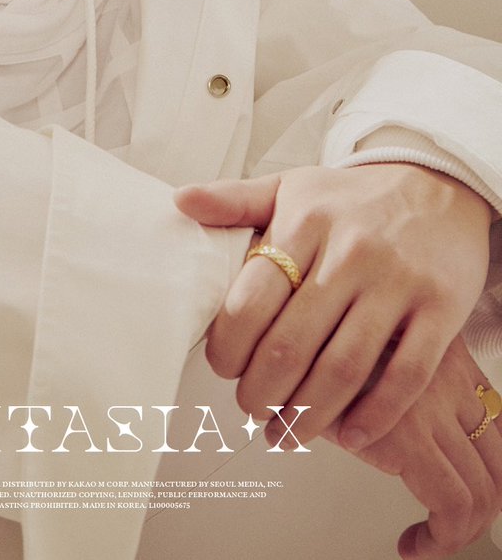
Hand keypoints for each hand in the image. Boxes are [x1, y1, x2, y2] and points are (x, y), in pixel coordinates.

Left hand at [174, 164, 490, 449]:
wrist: (438, 187)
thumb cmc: (352, 198)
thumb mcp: (291, 187)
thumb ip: (235, 200)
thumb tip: (181, 201)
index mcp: (305, 222)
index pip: (251, 300)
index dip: (228, 348)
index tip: (222, 369)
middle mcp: (350, 252)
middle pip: (291, 345)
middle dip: (261, 392)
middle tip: (251, 409)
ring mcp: (398, 282)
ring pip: (343, 368)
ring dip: (307, 414)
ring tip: (286, 433)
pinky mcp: (441, 308)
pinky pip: (404, 376)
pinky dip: (374, 416)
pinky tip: (350, 436)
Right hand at [322, 335, 501, 557]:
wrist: (283, 343)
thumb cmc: (318, 351)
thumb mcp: (371, 360)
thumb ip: (399, 386)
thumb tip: (414, 440)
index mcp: (446, 357)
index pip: (496, 426)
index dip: (488, 472)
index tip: (464, 499)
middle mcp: (449, 377)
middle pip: (497, 462)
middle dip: (480, 510)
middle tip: (448, 532)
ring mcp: (433, 405)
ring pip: (482, 490)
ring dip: (459, 533)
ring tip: (426, 545)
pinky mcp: (411, 436)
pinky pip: (452, 505)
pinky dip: (442, 539)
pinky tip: (413, 545)